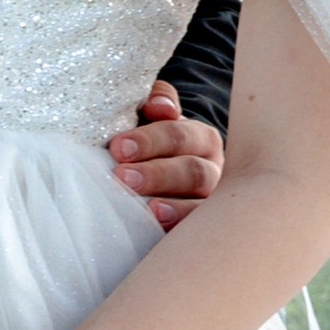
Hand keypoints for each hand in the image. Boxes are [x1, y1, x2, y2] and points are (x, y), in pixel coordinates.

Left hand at [108, 83, 222, 231]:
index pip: (179, 135)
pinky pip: (197, 228)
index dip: (150, 140)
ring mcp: (210, 201)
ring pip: (200, 202)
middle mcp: (211, 169)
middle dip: (156, 174)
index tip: (118, 147)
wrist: (161, 169)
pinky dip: (180, 226)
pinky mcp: (201, 226)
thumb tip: (160, 105)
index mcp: (200, 138)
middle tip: (123, 176)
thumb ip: (156, 101)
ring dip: (174, 206)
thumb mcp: (153, 116)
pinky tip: (161, 225)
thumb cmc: (153, 141)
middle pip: (191, 171)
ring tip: (149, 209)